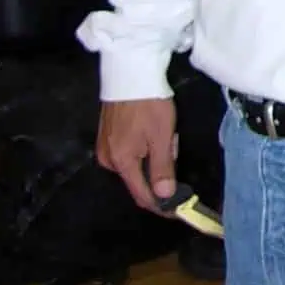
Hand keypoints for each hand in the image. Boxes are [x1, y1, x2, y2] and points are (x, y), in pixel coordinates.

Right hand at [96, 97, 178, 211]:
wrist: (129, 73)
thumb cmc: (148, 105)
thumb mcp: (162, 136)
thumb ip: (162, 168)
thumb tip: (164, 197)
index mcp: (121, 163)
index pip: (142, 195)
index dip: (161, 205)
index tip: (179, 211)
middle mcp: (108, 160)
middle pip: (138, 180)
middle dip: (160, 174)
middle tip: (174, 147)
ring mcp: (105, 148)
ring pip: (135, 166)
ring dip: (154, 159)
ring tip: (166, 136)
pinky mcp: (106, 137)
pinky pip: (130, 154)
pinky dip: (146, 149)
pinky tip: (154, 132)